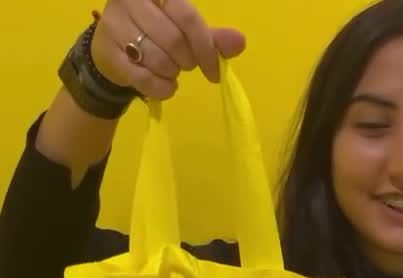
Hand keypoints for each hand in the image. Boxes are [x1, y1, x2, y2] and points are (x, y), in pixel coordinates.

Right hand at [91, 0, 245, 99]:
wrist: (112, 51)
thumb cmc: (153, 35)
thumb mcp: (182, 31)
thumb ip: (210, 37)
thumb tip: (240, 42)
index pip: (188, 18)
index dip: (206, 48)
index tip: (215, 72)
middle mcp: (130, 0)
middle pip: (175, 42)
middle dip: (186, 62)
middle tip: (183, 65)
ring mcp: (114, 25)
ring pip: (159, 61)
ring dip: (172, 75)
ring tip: (168, 70)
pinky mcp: (107, 53)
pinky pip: (144, 80)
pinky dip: (161, 89)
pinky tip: (162, 85)